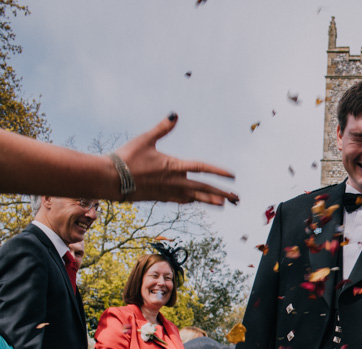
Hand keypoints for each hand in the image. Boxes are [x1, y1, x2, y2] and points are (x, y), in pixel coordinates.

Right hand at [116, 114, 238, 205]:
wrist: (110, 179)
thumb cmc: (126, 157)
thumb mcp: (145, 139)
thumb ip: (162, 128)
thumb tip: (174, 115)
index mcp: (174, 166)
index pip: (202, 168)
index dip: (218, 172)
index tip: (232, 176)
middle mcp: (175, 181)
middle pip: (204, 188)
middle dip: (221, 193)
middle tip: (236, 198)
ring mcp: (168, 192)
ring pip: (194, 197)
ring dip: (209, 200)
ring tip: (223, 204)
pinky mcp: (160, 198)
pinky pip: (180, 200)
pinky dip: (191, 200)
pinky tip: (196, 200)